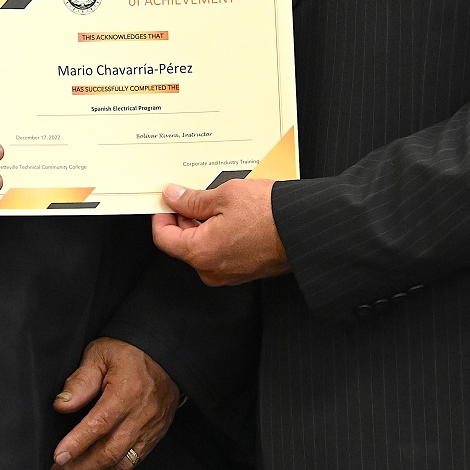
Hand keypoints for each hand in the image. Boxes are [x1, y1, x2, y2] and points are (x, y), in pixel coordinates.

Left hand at [51, 338, 179, 469]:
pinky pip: (135, 460)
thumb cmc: (128, 352)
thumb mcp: (99, 354)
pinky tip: (97, 467)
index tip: (58, 457)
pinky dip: (113, 468)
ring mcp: (151, 427)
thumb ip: (80, 381)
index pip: (99, 425)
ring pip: (123, 462)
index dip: (77, 444)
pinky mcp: (156, 434)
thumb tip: (62, 406)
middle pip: (110, 452)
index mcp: (126, 392)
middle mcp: (141, 414)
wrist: (164, 353)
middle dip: (81, 467)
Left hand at [151, 178, 289, 285]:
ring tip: (218, 202)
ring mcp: (229, 274)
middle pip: (182, 243)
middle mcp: (212, 270)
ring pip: (202, 247)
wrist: (307, 229)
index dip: (162, 214)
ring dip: (203, 225)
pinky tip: (232, 215)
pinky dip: (220, 234)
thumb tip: (173, 197)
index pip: (163, 237)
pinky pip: (221, 252)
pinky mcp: (244, 271)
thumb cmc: (272, 215)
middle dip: (184, 218)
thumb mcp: (224, 196)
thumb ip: (192, 200)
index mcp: (201, 253)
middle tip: (192, 195)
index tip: (167, 200)